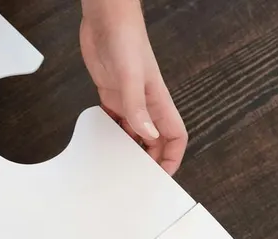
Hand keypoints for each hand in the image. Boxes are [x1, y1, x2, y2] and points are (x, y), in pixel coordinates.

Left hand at [79, 0, 186, 173]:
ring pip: (134, 134)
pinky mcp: (111, 94)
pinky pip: (115, 121)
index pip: (175, 136)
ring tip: (118, 167)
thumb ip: (137, 107)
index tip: (162, 176)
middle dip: (149, 161)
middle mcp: (146, 104)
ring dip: (129, 149)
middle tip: (136, 179)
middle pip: (155, 141)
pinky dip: (111, 133)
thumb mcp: (131, 76)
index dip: (173, 157)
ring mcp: (128, 100)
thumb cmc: (126, 39)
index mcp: (158, 101)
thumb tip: (146, 136)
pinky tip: (102, 142)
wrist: (106, 19)